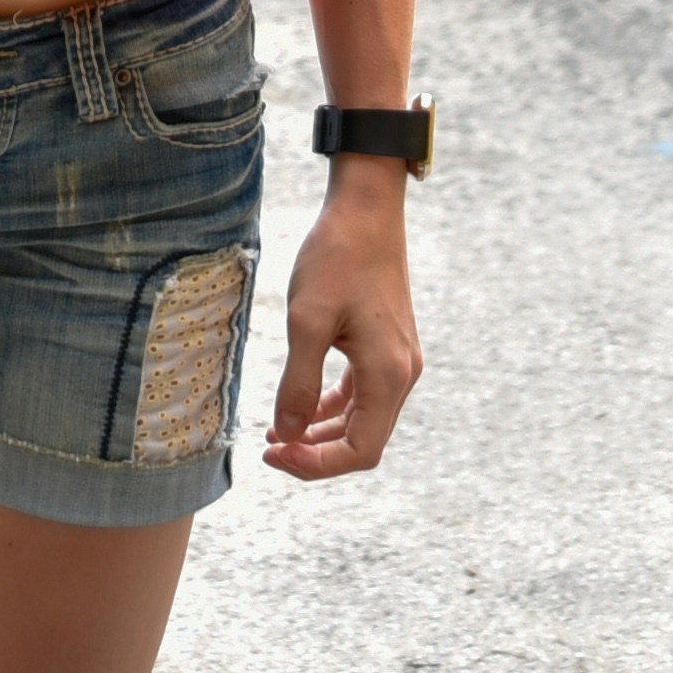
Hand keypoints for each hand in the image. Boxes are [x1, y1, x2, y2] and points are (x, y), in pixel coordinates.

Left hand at [263, 175, 419, 479]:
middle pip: (363, 440)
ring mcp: (399, 359)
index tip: (273, 453)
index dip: (315, 464)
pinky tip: (303, 403)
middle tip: (270, 447)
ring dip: (323, 431)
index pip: (359, 451)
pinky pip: (363, 392)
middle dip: (316, 452)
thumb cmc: (336, 257)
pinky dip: (334, 406)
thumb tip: (287, 434)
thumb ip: (297, 384)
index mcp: (388, 375)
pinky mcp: (389, 344)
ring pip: (363, 419)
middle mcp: (402, 374)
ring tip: (279, 431)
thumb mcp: (306, 321)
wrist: (365, 209)